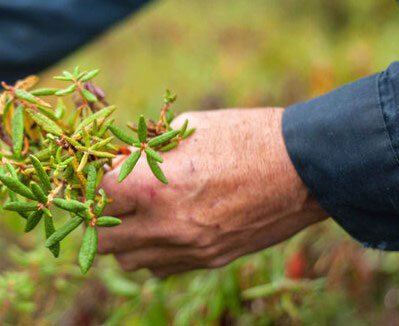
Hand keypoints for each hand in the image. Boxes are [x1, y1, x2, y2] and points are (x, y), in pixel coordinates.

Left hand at [98, 108, 327, 276]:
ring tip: (138, 214)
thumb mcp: (186, 130)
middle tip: (113, 196)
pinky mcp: (206, 260)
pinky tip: (165, 229)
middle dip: (100, 215)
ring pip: (127, 259)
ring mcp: (186, 248)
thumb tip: (120, 162)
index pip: (95, 194)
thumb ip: (146, 152)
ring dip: (124, 238)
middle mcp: (163, 224)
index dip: (95, 180)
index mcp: (152, 186)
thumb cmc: (244, 137)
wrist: (303, 168)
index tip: (103, 171)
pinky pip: (159, 269)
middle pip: (102, 237)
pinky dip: (153, 253)